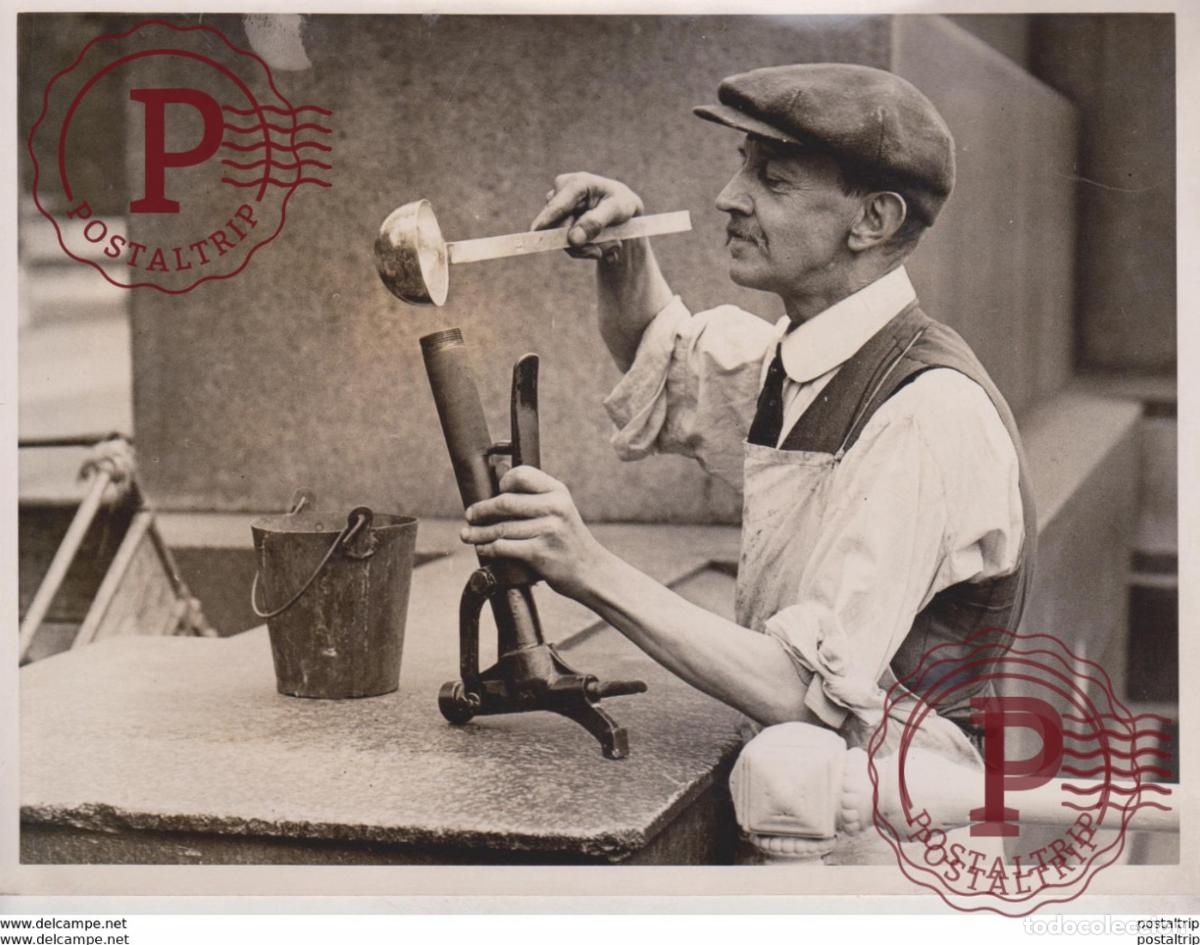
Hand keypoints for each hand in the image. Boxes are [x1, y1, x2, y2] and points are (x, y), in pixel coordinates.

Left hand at [460, 465, 605, 598]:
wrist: (590, 570)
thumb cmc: (568, 538)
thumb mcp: (559, 509)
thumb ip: (532, 493)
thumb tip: (499, 469)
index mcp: (558, 491)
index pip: (521, 474)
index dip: (502, 483)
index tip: (493, 494)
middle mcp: (554, 507)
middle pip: (505, 502)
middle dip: (481, 510)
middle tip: (470, 515)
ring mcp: (548, 530)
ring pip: (501, 527)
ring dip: (479, 532)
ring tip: (468, 535)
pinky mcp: (540, 553)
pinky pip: (504, 547)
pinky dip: (488, 547)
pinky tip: (483, 548)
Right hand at [530, 172, 644, 259]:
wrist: (623, 211)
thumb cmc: (621, 204)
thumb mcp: (617, 210)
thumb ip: (595, 222)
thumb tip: (573, 239)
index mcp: (576, 183)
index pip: (559, 204)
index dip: (547, 218)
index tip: (534, 231)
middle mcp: (561, 193)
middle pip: (561, 228)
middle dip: (584, 244)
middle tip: (607, 248)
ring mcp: (557, 209)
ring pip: (563, 240)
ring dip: (588, 248)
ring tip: (611, 244)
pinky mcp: (559, 224)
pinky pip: (567, 245)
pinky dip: (586, 250)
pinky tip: (601, 245)